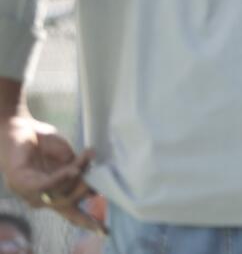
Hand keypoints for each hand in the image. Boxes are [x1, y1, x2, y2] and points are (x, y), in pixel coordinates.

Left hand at [0, 114, 104, 233]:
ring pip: (60, 194)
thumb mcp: (67, 158)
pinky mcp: (21, 183)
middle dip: (86, 187)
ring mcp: (29, 193)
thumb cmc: (42, 141)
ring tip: (86, 157)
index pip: (71, 212)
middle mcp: (40, 198)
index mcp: (52, 193)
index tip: (105, 232)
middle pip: (70, 202)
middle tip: (94, 167)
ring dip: (76, 176)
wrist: (19, 125)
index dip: (88, 221)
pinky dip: (62, 178)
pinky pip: (47, 185)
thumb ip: (77, 172)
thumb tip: (94, 189)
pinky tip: (73, 169)